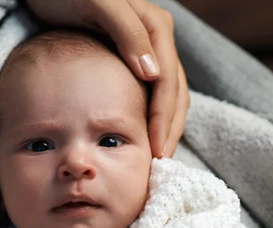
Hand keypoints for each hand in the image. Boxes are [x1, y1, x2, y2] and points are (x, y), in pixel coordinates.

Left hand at [25, 0, 189, 157]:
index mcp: (156, 27)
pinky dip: (150, 119)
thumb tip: (154, 74)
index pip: (168, 83)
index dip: (163, 120)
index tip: (157, 150)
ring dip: (164, 129)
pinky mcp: (134, 60)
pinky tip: (141, 140)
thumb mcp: (98, 3)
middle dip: (169, 131)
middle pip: (174, 94)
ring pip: (168, 97)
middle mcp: (158, 39)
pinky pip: (151, 95)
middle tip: (160, 165)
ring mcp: (148, 51)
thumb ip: (128, 33)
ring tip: (155, 160)